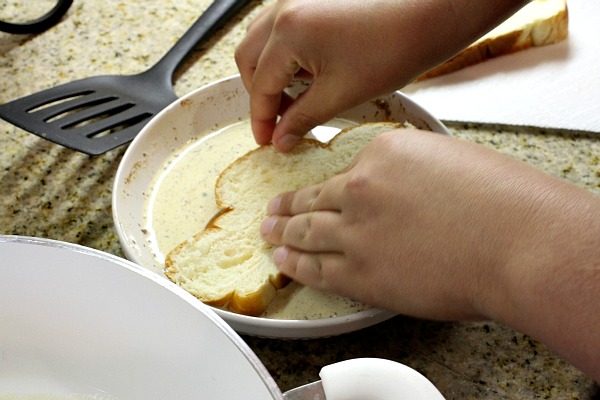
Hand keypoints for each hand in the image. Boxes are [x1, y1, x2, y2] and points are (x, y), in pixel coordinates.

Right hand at [235, 0, 528, 150]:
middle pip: (249, 59)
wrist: (428, 16)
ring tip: (290, 100)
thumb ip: (303, 119)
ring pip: (261, 41)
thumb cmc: (393, 48)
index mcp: (288, 32)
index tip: (267, 140)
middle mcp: (284, 10)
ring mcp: (297, 0)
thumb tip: (281, 139)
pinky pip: (280, 28)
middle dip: (259, 94)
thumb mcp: (340, 94)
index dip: (262, 119)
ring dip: (267, 72)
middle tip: (277, 123)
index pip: (261, 85)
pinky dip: (281, 54)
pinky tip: (301, 73)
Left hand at [259, 129, 599, 380]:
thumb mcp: (453, 160)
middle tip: (272, 210)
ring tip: (269, 233)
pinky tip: (283, 261)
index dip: (342, 185)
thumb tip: (404, 192)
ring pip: (306, 231)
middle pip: (314, 198)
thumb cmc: (502, 202)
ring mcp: (354, 232)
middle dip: (289, 205)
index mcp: (384, 153)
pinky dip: (295, 264)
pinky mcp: (360, 274)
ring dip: (283, 233)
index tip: (331, 191)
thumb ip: (415, 172)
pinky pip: (316, 268)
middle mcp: (360, 187)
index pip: (351, 168)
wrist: (514, 242)